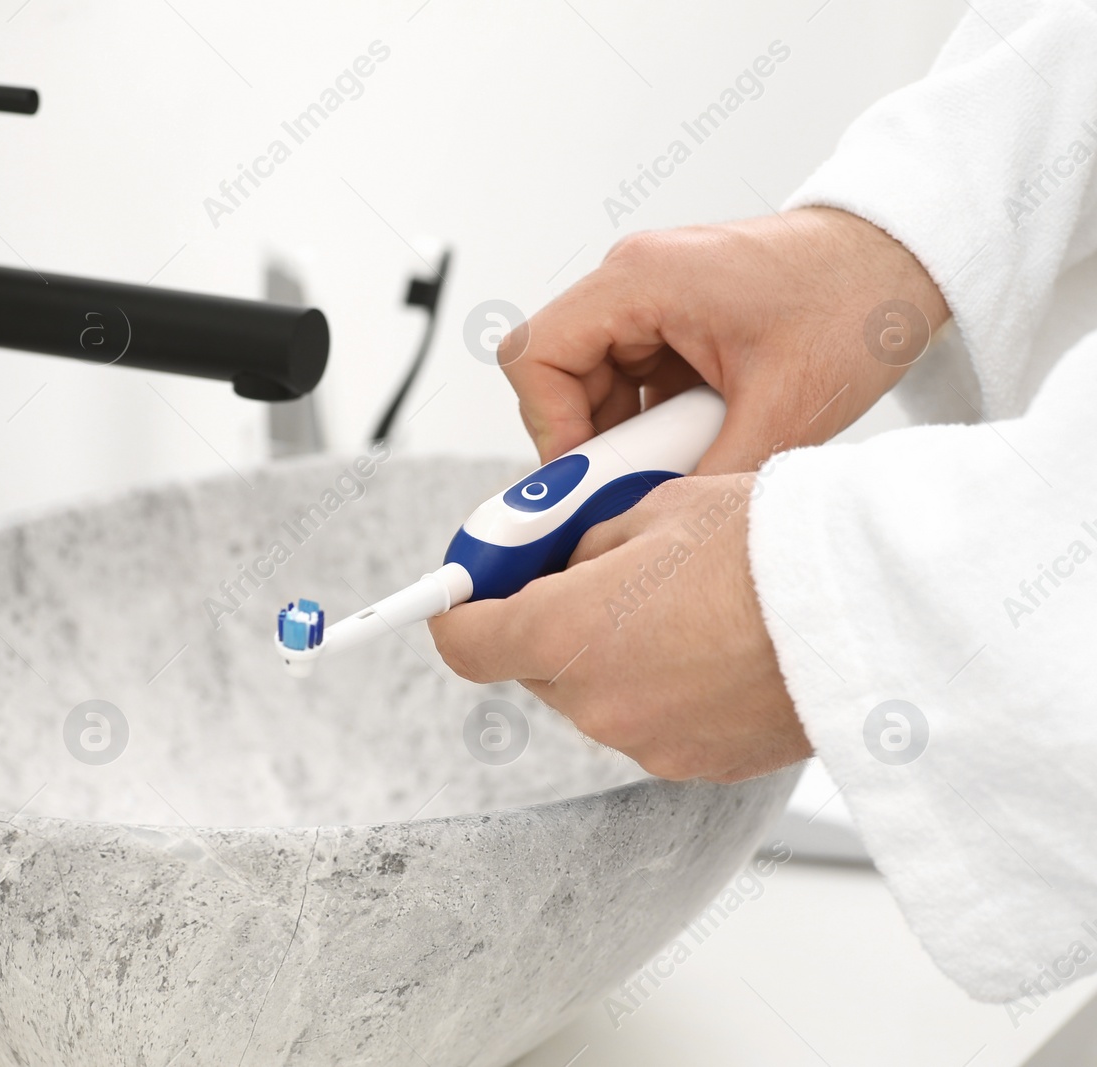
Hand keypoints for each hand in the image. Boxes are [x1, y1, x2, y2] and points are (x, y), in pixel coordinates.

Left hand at [428, 474, 808, 782]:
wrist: (874, 611)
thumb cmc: (772, 549)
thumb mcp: (655, 510)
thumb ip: (589, 545)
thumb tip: (568, 561)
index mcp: (566, 635)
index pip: (468, 645)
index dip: (460, 615)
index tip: (464, 596)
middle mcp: (597, 704)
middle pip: (536, 669)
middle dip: (554, 623)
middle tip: (592, 576)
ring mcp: (651, 744)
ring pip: (601, 696)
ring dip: (618, 656)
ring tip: (685, 604)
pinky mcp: (703, 764)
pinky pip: (658, 721)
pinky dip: (671, 688)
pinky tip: (719, 645)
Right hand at [503, 207, 949, 471]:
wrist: (909, 260)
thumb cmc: (858, 303)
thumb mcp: (782, 412)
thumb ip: (705, 479)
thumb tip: (651, 534)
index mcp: (643, 280)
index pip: (536, 356)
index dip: (548, 427)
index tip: (589, 477)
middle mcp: (634, 280)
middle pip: (558, 374)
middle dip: (591, 439)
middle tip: (636, 484)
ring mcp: (651, 299)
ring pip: (591, 384)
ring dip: (626, 433)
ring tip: (686, 458)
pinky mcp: (673, 319)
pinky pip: (631, 381)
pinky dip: (654, 421)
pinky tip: (703, 438)